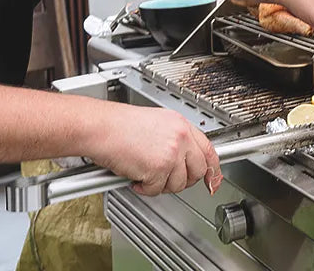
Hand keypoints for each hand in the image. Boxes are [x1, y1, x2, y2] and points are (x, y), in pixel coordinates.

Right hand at [88, 105, 221, 196]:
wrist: (100, 128)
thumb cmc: (118, 125)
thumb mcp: (156, 122)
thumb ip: (174, 139)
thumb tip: (184, 158)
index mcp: (181, 125)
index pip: (209, 150)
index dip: (212, 169)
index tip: (212, 180)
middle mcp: (180, 138)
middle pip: (198, 171)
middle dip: (183, 181)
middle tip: (166, 179)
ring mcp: (171, 153)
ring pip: (178, 184)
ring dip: (161, 185)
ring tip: (145, 175)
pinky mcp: (158, 168)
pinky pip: (156, 189)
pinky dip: (144, 188)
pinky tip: (135, 177)